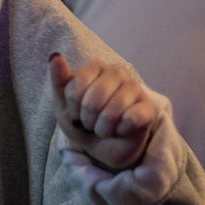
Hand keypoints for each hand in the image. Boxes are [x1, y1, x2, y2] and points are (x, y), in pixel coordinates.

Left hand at [49, 53, 155, 170]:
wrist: (103, 148)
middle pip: (94, 99)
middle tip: (90, 123)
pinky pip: (131, 119)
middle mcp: (118, 72)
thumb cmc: (83, 123)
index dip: (73, 106)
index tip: (75, 113)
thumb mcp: (63, 105)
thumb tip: (55, 56)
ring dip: (102, 128)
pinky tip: (121, 130)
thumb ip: (59, 81)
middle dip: (87, 119)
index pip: (77, 84)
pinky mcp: (149, 107)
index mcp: (96, 67)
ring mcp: (136, 88)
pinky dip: (120, 131)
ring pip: (113, 110)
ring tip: (103, 129)